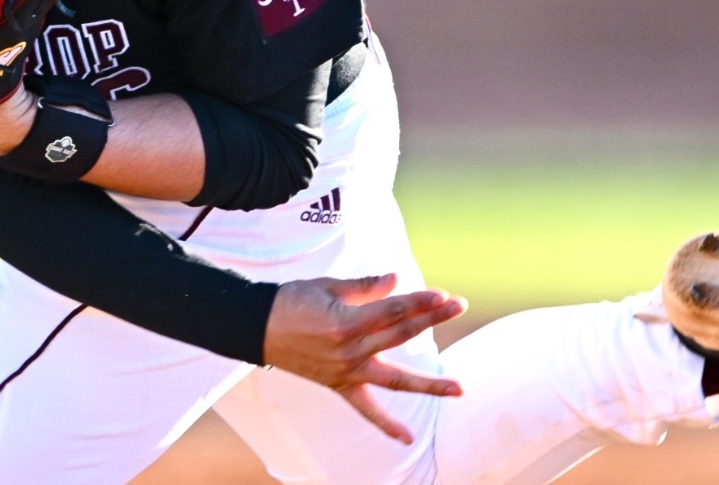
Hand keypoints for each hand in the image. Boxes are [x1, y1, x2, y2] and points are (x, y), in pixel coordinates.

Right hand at [262, 273, 465, 443]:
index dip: (422, 301)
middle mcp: (351, 350)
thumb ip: (366, 286)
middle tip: (460, 306)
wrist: (258, 327)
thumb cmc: (292, 300)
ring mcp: (347, 372)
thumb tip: (397, 280)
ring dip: (429, 384)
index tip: (445, 296)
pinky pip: (366, 409)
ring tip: (460, 388)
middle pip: (401, 334)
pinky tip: (408, 438)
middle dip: (433, 319)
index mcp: (347, 321)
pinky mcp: (339, 386)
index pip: (395, 310)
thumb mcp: (327, 286)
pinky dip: (386, 425)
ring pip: (395, 380)